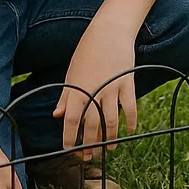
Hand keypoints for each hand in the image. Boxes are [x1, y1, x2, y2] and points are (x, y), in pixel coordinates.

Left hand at [55, 25, 137, 155]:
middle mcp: (95, 91)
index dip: (70, 138)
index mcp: (77, 89)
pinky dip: (131, 122)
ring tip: (108, 148)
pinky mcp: (128, 84)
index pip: (71, 120)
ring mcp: (113, 88)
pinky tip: (129, 131)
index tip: (69, 150)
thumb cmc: (87, 51)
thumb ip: (66, 96)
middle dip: (89, 145)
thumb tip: (57, 115)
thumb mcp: (71, 73)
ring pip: (111, 121)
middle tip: (89, 156)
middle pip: (91, 126)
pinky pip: (130, 108)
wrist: (109, 31)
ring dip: (109, 138)